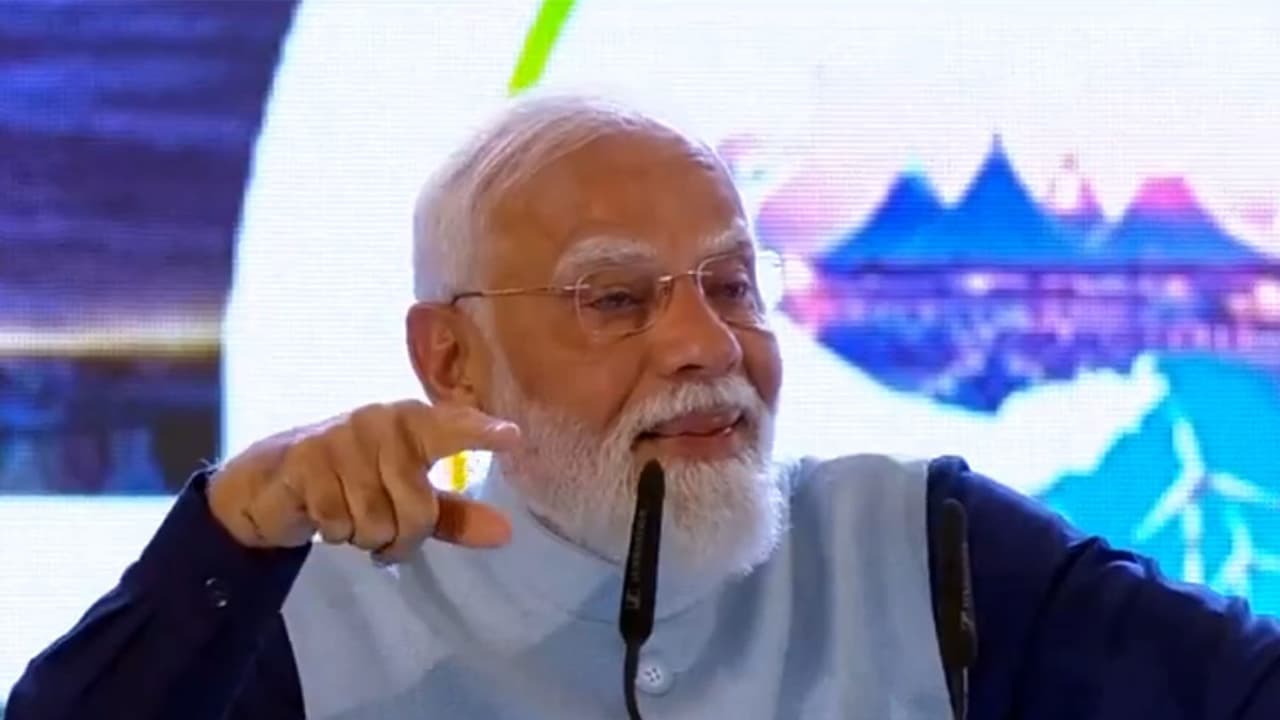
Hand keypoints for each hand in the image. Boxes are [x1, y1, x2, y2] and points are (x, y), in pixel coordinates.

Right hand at [207, 401, 521, 561]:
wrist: (269, 484)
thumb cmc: (351, 483)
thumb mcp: (407, 499)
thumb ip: (456, 515)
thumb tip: (507, 534)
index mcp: (414, 422)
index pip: (452, 427)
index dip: (480, 433)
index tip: (513, 437)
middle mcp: (381, 422)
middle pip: (417, 508)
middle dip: (402, 537)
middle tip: (385, 534)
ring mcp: (342, 439)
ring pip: (376, 521)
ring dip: (364, 536)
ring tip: (349, 518)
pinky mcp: (306, 461)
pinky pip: (338, 523)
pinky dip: (333, 531)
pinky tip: (323, 514)